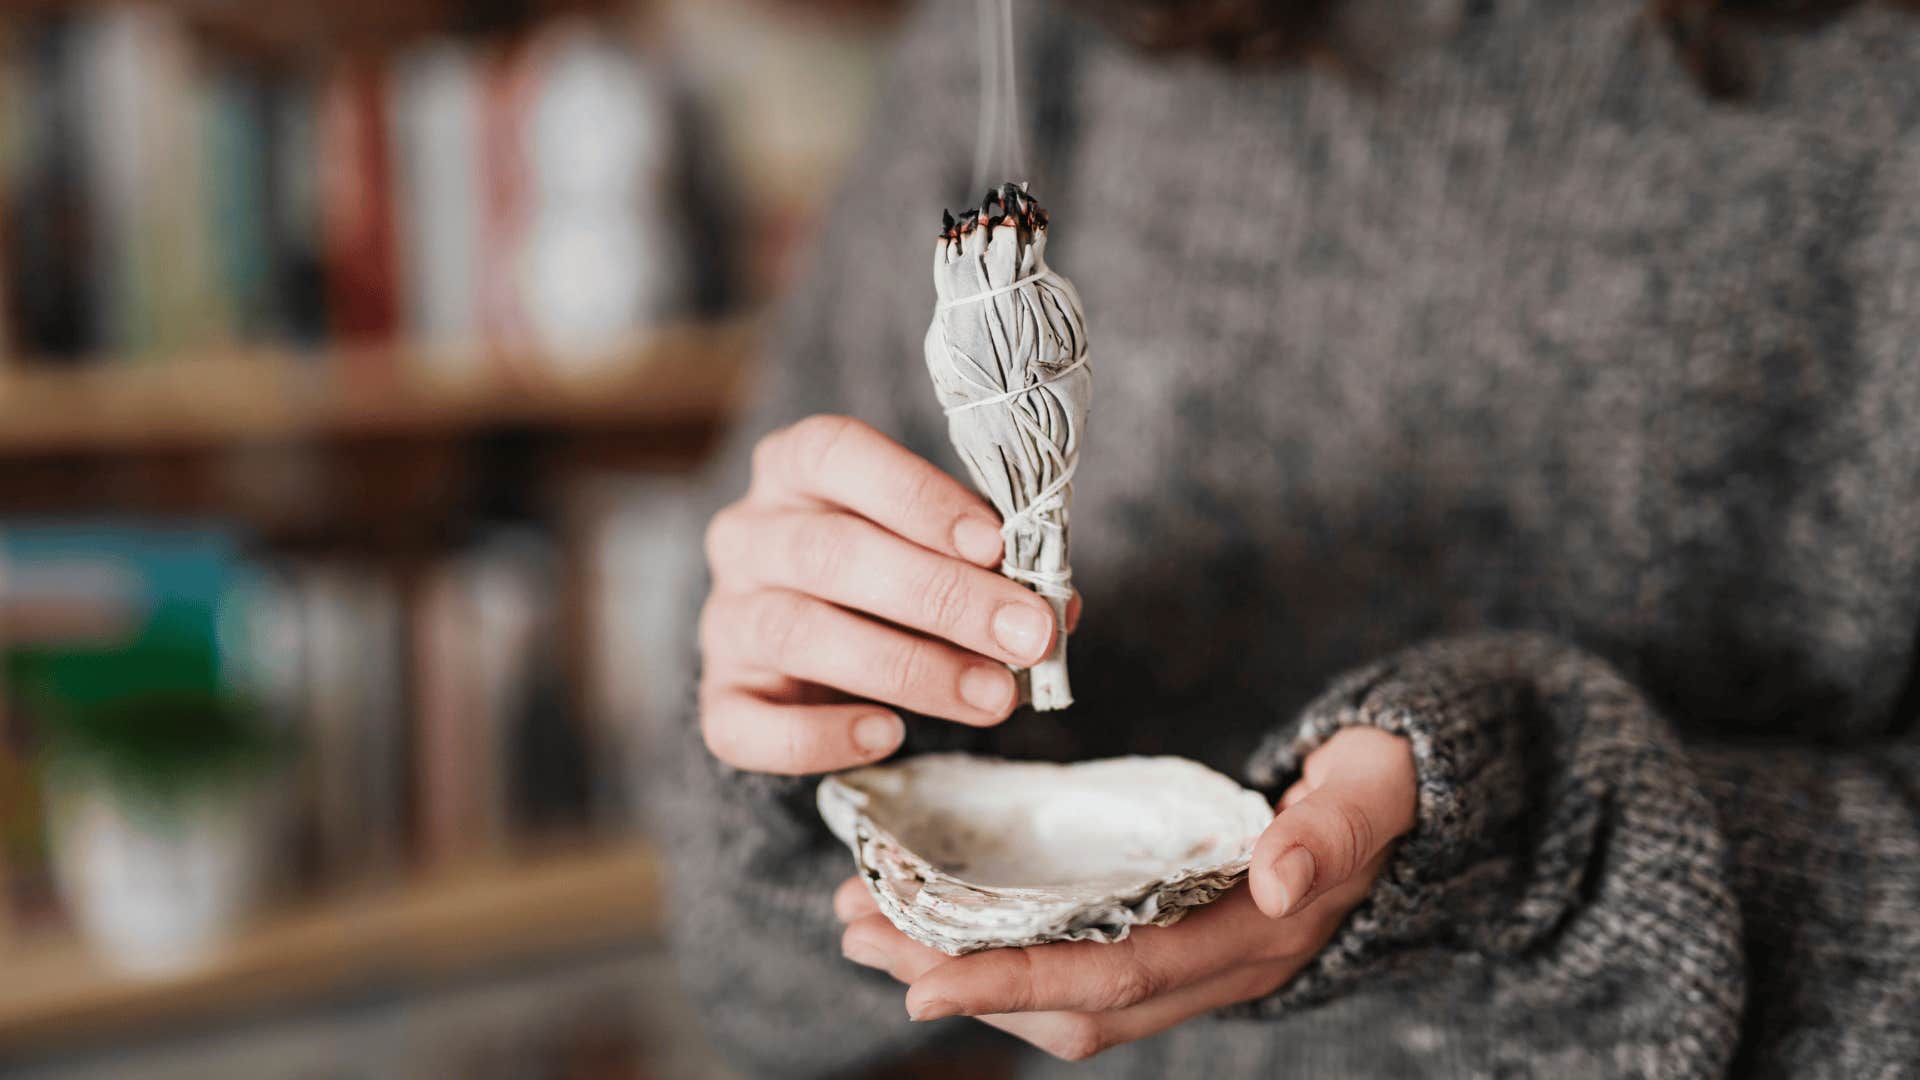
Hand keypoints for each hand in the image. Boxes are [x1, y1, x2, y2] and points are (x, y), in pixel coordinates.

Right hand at [700, 415, 1076, 774]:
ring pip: (799, 633)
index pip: (836, 455)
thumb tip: (1056, 606)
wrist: (818, 655)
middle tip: (1025, 634)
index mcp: (794, 470)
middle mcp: (747, 536)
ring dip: (909, 668)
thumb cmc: (891, 577)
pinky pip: (747, 725)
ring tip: (992, 696)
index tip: (995, 544)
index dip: (917, 496)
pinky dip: (820, 736)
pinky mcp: (720, 698)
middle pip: (831, 552)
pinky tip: (887, 735)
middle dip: (942, 595)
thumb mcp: (935, 547)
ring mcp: (726, 618)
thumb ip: (987, 563)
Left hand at [836, 727, 1415, 1060]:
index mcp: (1251, 940)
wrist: (1402, 807)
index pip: (1117, 977)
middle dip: (960, 980)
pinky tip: (934, 920)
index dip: (1018, 984)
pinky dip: (995, 953)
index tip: (921, 979)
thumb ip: (1329, 830)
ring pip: (1058, 995)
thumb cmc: (1379, 788)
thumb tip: (1278, 876)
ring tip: (865, 928)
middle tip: (857, 933)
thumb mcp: (1367, 794)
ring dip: (961, 970)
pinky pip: (1069, 964)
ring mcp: (1186, 961)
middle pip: (1067, 1002)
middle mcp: (1211, 970)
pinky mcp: (1162, 936)